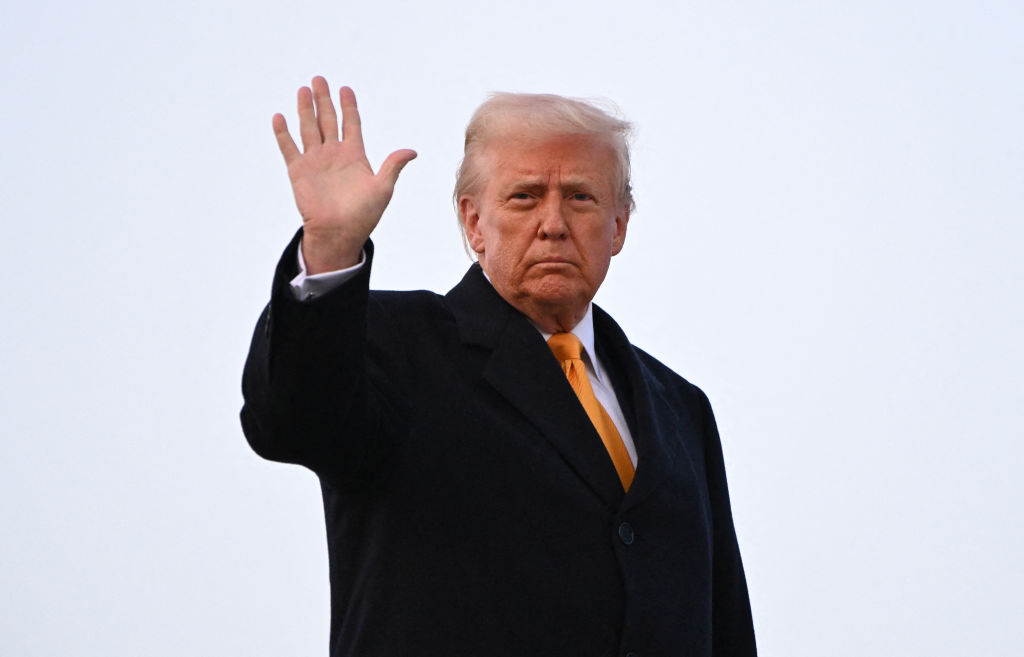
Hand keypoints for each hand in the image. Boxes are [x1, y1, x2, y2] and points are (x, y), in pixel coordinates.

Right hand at [273, 77, 416, 272]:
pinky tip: (279, 117)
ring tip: (303, 90)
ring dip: (305, 109)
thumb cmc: (363, 215)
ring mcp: (315, 161)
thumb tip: (412, 151)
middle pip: (327, 120)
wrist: (339, 233)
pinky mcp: (298, 171)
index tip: (345, 89)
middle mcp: (333, 154)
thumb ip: (393, 166)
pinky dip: (283, 133)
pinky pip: (289, 148)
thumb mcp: (383, 188)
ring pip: (308, 128)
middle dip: (323, 100)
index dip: (348, 106)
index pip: (351, 123)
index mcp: (354, 155)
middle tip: (319, 79)